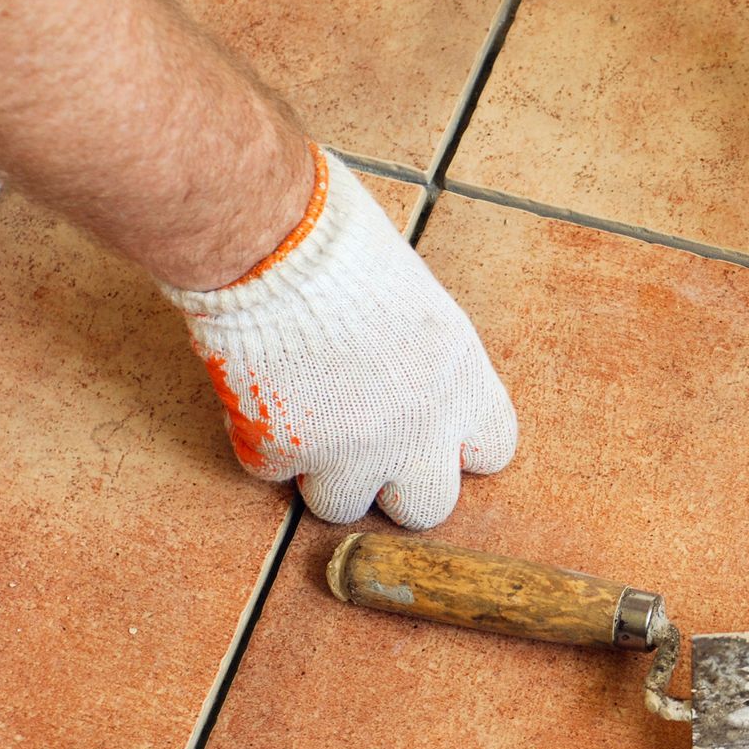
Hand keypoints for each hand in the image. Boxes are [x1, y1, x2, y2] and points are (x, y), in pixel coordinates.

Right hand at [161, 147, 516, 527]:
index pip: (492, 452)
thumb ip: (426, 361)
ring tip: (299, 411)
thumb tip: (409, 384)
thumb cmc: (343, 243)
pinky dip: (257, 440)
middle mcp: (420, 426)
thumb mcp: (419, 301)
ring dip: (318, 471)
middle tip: (359, 447)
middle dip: (392, 486)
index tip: (427, 430)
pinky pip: (268, 470)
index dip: (454, 446)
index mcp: (463, 380)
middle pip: (426, 508)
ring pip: (341, 505)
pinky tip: (255, 386)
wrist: (272, 240)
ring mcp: (354, 448)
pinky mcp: (286, 451)